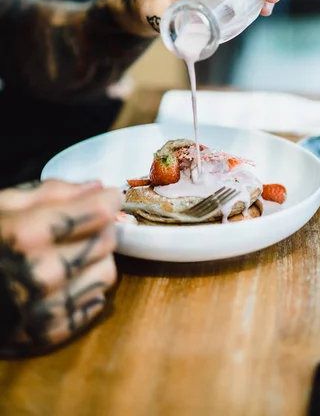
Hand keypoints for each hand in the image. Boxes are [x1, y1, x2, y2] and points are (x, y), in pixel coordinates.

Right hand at [0, 179, 120, 355]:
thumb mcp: (3, 204)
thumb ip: (52, 192)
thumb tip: (99, 188)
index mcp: (29, 235)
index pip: (99, 213)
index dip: (107, 200)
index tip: (106, 198)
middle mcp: (42, 274)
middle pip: (107, 241)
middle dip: (99, 229)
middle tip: (81, 227)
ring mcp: (46, 308)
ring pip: (108, 273)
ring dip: (94, 261)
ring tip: (68, 256)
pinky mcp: (49, 333)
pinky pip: (95, 303)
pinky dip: (84, 289)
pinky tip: (61, 282)